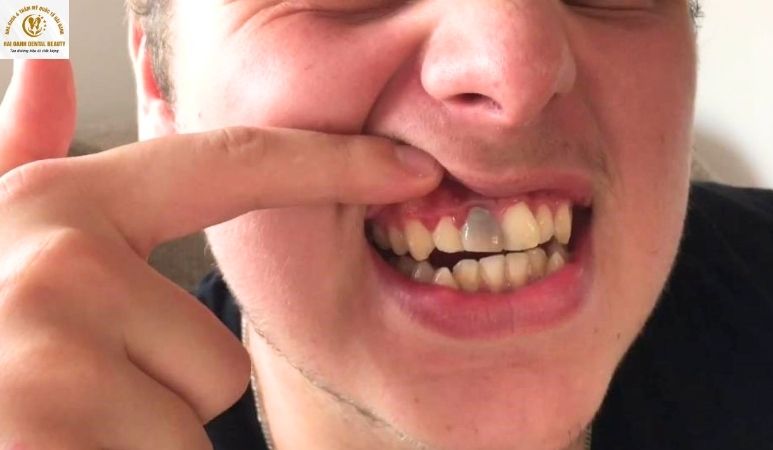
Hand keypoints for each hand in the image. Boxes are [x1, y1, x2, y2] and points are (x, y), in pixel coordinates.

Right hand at [0, 60, 440, 448]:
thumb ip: (12, 155)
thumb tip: (49, 62)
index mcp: (56, 207)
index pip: (231, 164)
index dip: (333, 162)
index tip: (410, 167)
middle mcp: (54, 266)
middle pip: (219, 350)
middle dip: (159, 388)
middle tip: (70, 396)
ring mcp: (52, 356)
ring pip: (195, 416)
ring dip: (136, 440)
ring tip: (55, 430)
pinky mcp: (51, 438)